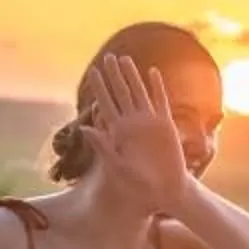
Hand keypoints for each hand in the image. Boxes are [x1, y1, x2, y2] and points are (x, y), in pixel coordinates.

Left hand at [90, 54, 193, 213]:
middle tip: (107, 57)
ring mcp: (149, 122)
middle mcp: (132, 124)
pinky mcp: (165, 125)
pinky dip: (157, 86)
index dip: (100, 87)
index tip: (93, 71)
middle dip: (114, 75)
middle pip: (121, 93)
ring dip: (132, 76)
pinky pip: (160, 101)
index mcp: (118, 132)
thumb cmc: (139, 184)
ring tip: (125, 58)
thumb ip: (102, 147)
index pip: (106, 104)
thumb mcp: (117, 167)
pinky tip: (152, 72)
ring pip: (139, 93)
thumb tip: (83, 128)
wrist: (165, 190)